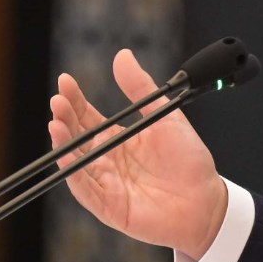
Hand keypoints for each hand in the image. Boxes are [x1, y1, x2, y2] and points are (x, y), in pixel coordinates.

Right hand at [48, 49, 227, 259]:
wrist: (206, 198)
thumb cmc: (188, 160)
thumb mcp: (165, 117)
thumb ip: (141, 89)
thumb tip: (123, 55)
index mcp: (119, 139)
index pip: (88, 116)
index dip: (75, 99)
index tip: (65, 80)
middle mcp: (107, 160)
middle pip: (78, 136)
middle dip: (65, 117)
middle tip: (58, 100)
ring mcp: (105, 183)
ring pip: (76, 162)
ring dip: (63, 144)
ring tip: (56, 123)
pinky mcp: (109, 206)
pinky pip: (86, 190)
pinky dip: (74, 174)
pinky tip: (67, 157)